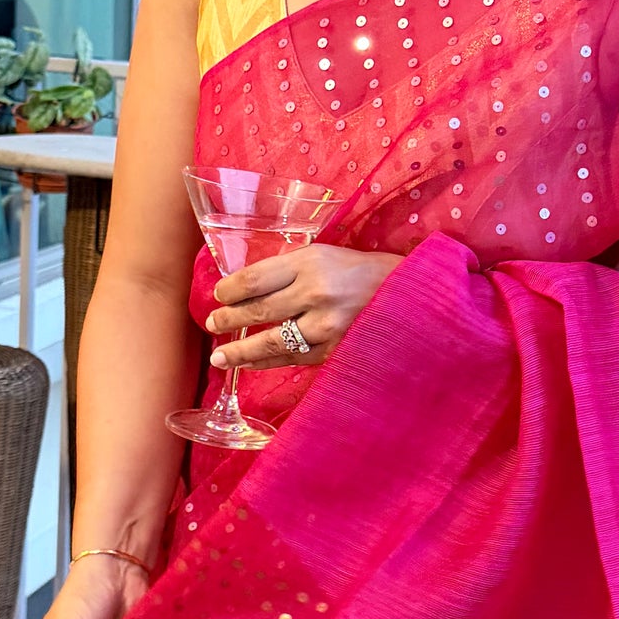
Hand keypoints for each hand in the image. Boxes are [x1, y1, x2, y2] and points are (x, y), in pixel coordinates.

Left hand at [206, 244, 400, 368]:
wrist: (407, 295)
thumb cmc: (359, 271)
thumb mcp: (324, 255)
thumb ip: (288, 268)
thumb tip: (245, 287)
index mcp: (310, 261)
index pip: (255, 279)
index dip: (229, 290)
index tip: (217, 296)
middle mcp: (316, 292)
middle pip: (258, 310)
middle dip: (228, 320)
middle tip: (211, 324)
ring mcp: (325, 325)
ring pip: (271, 341)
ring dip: (240, 350)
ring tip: (219, 357)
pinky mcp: (334, 349)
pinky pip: (292, 358)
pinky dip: (266, 361)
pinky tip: (250, 363)